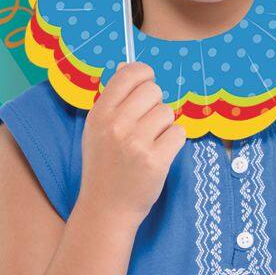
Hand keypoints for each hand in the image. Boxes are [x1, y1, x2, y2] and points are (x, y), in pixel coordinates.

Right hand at [79, 62, 183, 224]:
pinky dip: (173, 142)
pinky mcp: (156, 160)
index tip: (147, 87)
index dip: (144, 76)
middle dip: (156, 105)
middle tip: (148, 125)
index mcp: (99, 113)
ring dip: (165, 126)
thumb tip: (129, 65)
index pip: (129, 73)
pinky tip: (160, 154)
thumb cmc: (105, 166)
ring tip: (150, 144)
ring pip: (168, 113)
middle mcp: (116, 125)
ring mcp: (136, 143)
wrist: (106, 208)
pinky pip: (178, 133)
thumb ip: (113, 100)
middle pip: (153, 91)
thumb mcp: (97, 129)